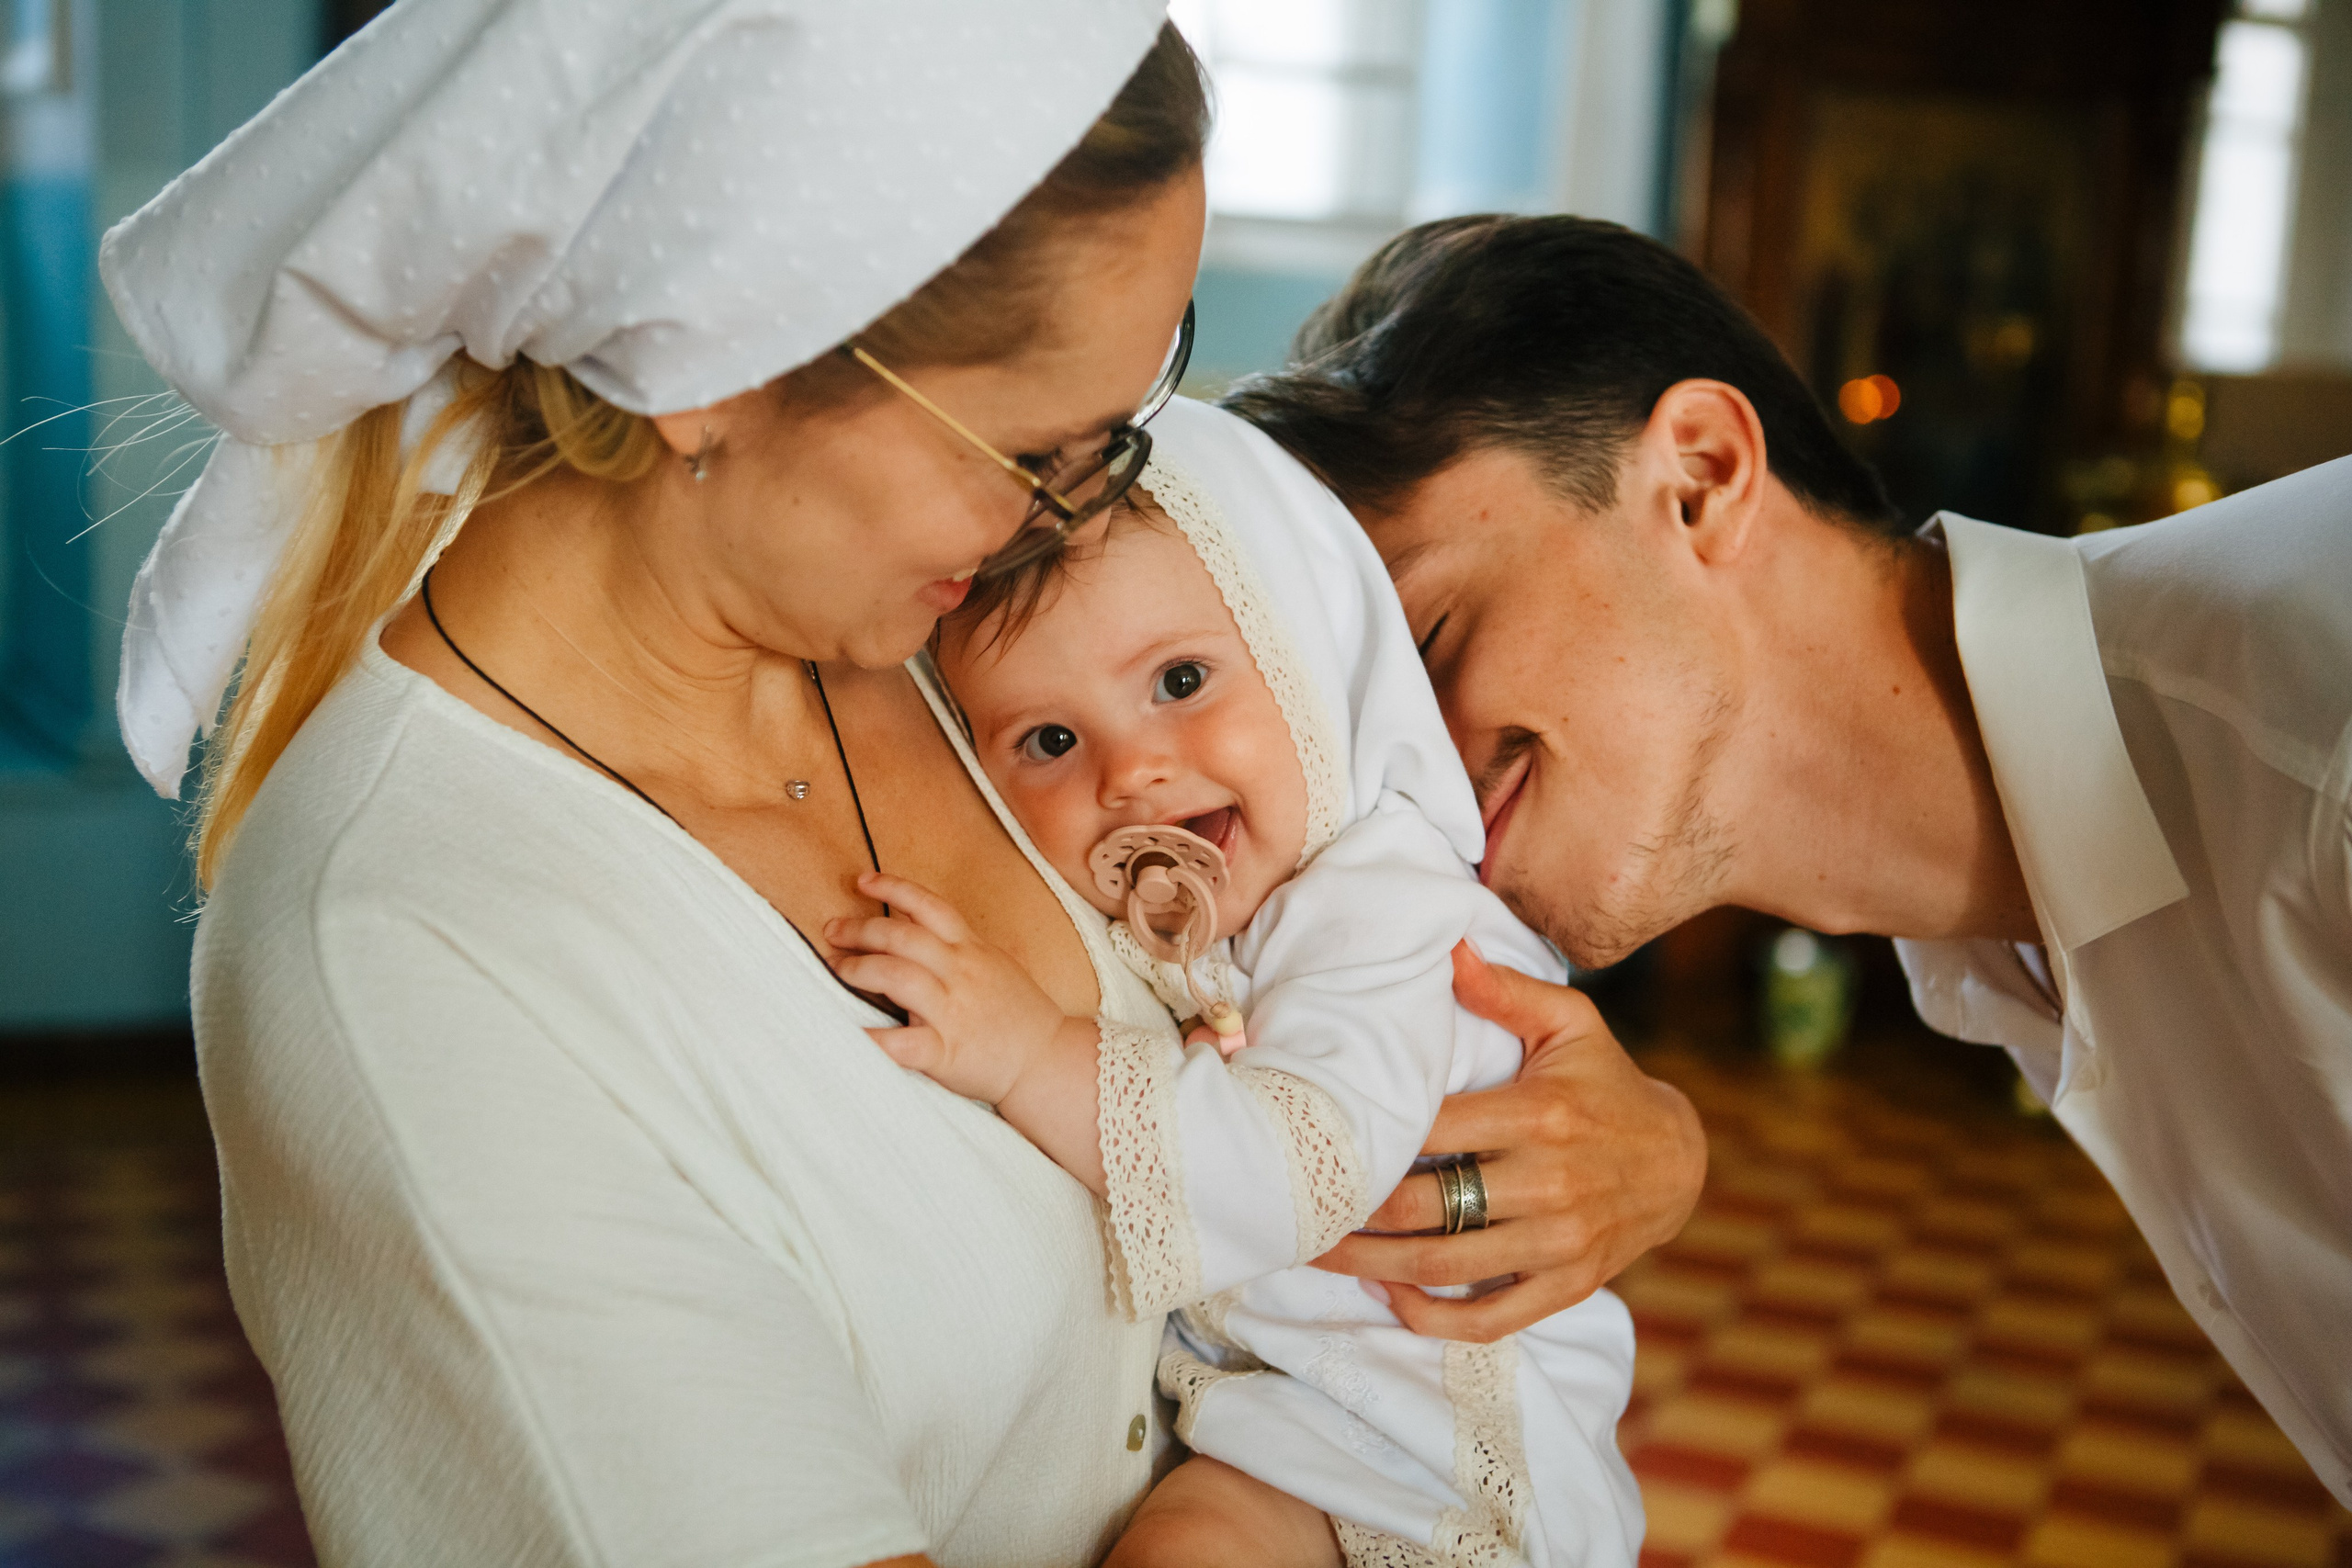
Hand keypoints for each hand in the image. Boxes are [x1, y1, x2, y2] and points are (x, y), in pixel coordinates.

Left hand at [828, 872, 1069, 1104]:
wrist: (1048, 1058)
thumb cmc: (1017, 1012)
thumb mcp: (992, 961)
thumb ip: (953, 941)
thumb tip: (908, 917)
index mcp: (972, 949)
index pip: (929, 906)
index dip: (893, 887)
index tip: (862, 881)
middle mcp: (961, 973)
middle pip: (902, 937)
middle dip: (860, 930)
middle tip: (834, 931)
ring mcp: (953, 1012)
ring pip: (897, 977)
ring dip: (859, 969)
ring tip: (838, 968)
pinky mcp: (945, 1052)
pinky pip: (901, 1043)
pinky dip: (871, 1038)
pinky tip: (848, 1033)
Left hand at [1312, 942, 1705, 1342]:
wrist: (1679, 1161)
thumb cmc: (1607, 1082)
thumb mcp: (1570, 1023)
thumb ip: (1505, 989)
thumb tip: (1447, 947)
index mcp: (1537, 1115)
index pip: (1430, 1130)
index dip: (1369, 1138)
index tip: (1317, 1136)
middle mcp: (1547, 1183)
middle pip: (1424, 1206)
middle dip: (1351, 1211)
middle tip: (1295, 1203)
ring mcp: (1558, 1242)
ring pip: (1444, 1266)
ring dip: (1370, 1266)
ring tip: (1317, 1251)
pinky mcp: (1567, 1284)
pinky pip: (1490, 1318)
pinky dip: (1433, 1317)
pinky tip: (1390, 1295)